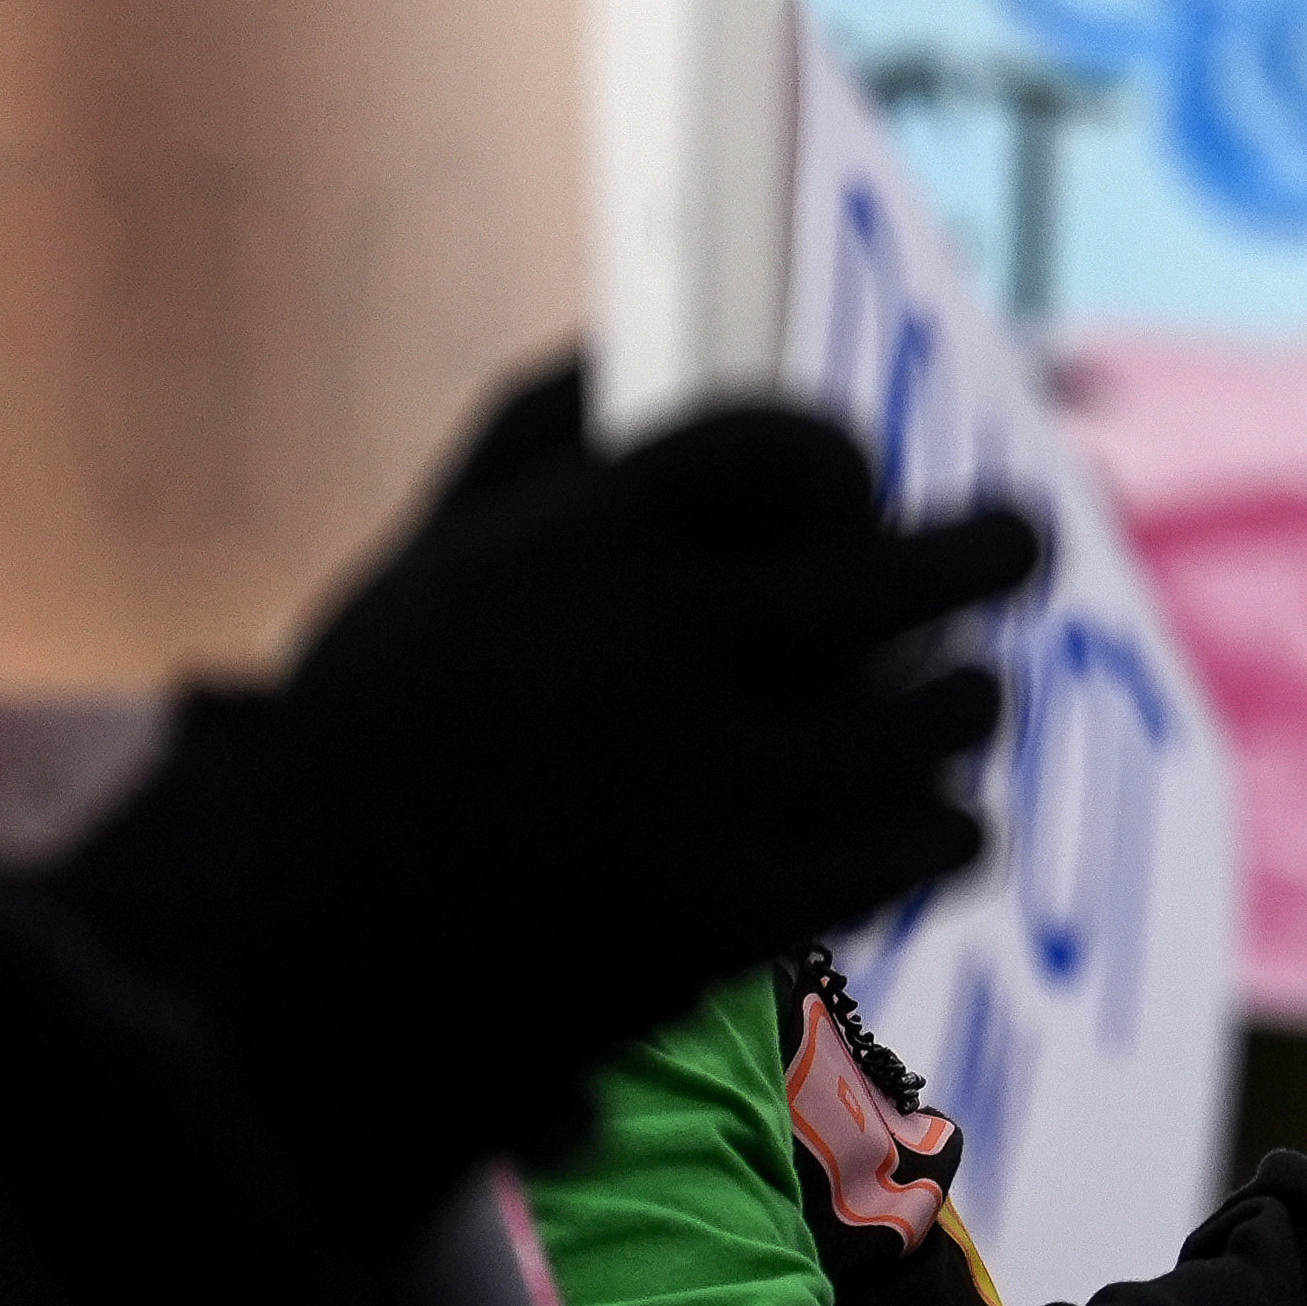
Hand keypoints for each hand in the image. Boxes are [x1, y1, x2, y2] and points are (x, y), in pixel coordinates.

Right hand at [52, 359, 1041, 1239]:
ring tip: (962, 699)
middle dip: (988, 550)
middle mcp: (649, 645)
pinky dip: (941, 825)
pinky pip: (919, 840)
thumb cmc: (367, 745)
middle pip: (904, 566)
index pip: (782, 444)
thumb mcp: (431, 561)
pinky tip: (932, 819)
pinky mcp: (729, 916)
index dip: (842, 461)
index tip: (861, 487)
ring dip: (960, 701)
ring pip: (931, 710)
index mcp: (574, 541)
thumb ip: (535, 442)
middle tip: (1022, 545)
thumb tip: (630, 339)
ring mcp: (698, 785)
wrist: (284, 966)